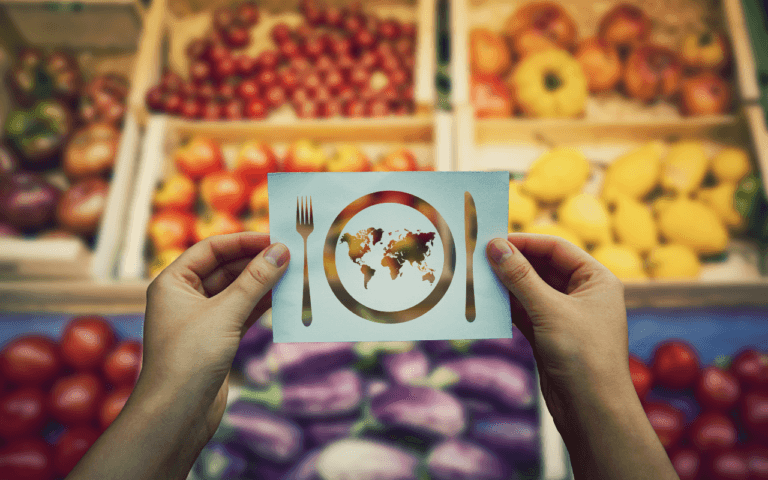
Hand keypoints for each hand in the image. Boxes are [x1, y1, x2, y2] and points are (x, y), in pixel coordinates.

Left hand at [137, 232, 288, 441]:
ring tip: (294, 274)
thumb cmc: (189, 359)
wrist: (176, 414)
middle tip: (291, 255)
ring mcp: (201, 319)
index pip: (211, 249)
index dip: (243, 241)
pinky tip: (285, 298)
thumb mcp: (225, 313)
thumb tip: (281, 251)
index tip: (275, 238)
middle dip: (257, 262)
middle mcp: (184, 297)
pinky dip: (262, 305)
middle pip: (226, 268)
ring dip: (263, 283)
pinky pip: (243, 312)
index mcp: (173, 282)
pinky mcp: (217, 339)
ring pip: (237, 291)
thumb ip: (255, 280)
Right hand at [486, 234, 632, 428]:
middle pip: (541, 267)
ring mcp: (565, 316)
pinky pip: (524, 312)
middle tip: (478, 257)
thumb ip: (520, 276)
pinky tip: (485, 302)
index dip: (525, 242)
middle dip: (512, 263)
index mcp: (596, 280)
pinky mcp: (549, 335)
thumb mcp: (549, 310)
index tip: (493, 240)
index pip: (556, 249)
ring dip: (506, 285)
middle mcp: (583, 294)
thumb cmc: (584, 356)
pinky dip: (506, 307)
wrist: (592, 411)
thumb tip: (495, 246)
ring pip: (530, 290)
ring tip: (476, 278)